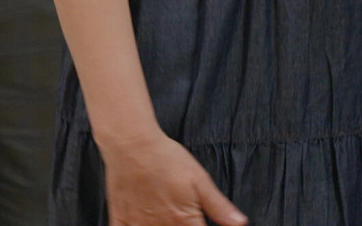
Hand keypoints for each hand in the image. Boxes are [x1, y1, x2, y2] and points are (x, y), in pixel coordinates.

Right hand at [101, 131, 245, 225]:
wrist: (132, 143)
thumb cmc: (165, 158)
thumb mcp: (200, 180)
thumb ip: (219, 206)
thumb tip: (240, 223)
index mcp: (184, 221)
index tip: (199, 223)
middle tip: (179, 218)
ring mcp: (139, 225)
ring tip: (165, 219)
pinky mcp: (121, 219)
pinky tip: (141, 223)